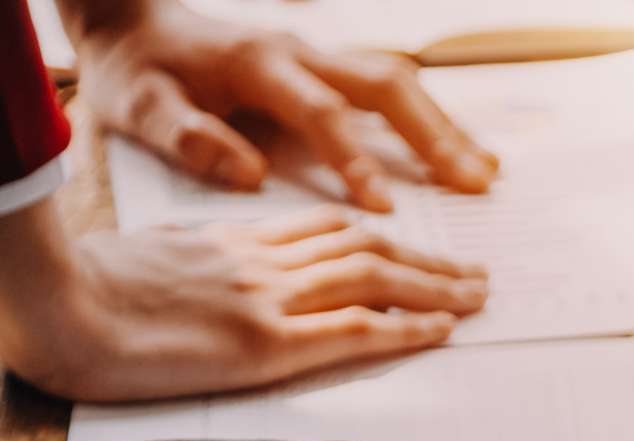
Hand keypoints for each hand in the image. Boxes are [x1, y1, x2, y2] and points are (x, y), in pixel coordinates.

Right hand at [3, 206, 483, 400]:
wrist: (53, 304)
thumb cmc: (81, 291)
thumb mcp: (146, 260)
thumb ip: (189, 261)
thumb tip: (205, 271)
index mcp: (228, 242)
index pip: (322, 231)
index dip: (376, 236)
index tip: (412, 247)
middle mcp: (258, 263)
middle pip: (363, 247)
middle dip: (426, 260)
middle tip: (475, 273)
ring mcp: (267, 300)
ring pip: (373, 279)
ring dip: (436, 288)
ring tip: (480, 297)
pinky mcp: (266, 343)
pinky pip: (354, 328)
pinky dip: (405, 326)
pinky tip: (441, 329)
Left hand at [67, 0, 497, 209]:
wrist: (134, 25)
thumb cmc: (138, 74)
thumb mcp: (140, 107)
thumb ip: (189, 139)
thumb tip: (250, 175)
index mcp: (257, 64)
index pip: (321, 112)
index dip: (355, 159)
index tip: (385, 209)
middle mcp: (300, 53)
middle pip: (384, 86)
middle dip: (433, 136)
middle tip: (473, 186)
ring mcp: (320, 58)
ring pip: (400, 85)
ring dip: (446, 129)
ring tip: (486, 176)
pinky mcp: (329, 72)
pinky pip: (393, 91)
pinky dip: (434, 122)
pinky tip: (464, 155)